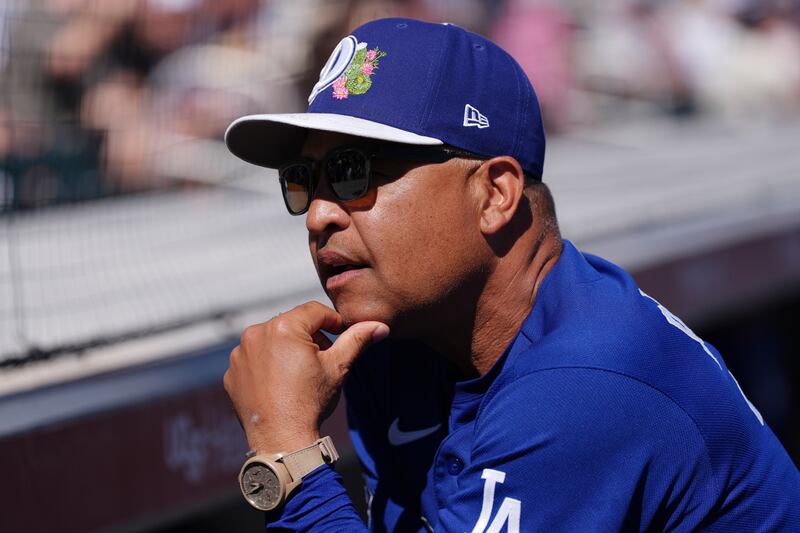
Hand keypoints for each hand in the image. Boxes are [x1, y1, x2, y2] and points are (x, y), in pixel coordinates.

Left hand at [223, 301, 388, 452]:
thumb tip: (380, 327)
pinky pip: (253, 359)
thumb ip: (357, 340)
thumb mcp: (338, 367)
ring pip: (271, 340)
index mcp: (284, 327)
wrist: (282, 441)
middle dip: (309, 336)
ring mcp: (240, 354)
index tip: (341, 335)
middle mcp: (256, 334)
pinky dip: (266, 365)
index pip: (314, 311)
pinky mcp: (231, 373)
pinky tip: (279, 384)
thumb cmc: (311, 402)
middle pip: (291, 324)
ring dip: (286, 349)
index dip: (333, 322)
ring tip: (299, 374)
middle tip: (322, 359)